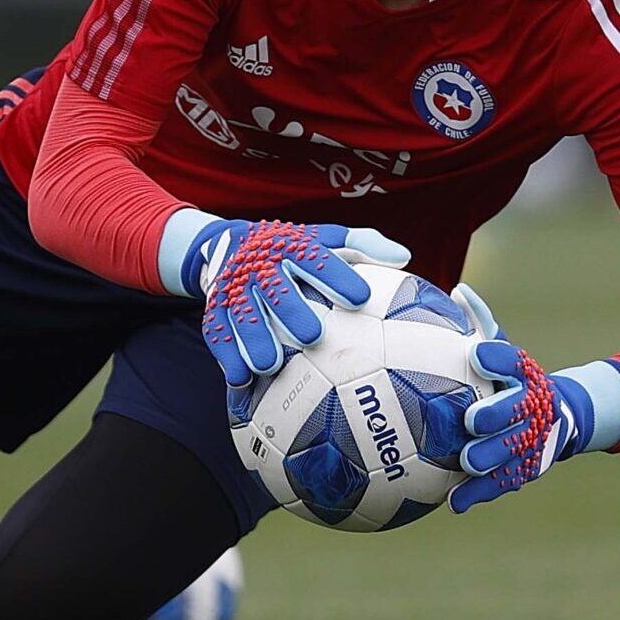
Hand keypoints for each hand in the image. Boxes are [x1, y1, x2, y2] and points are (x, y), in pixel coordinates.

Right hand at [175, 218, 409, 388]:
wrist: (229, 244)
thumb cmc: (293, 251)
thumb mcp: (323, 240)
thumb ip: (363, 245)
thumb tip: (404, 257)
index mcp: (293, 247)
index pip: (317, 259)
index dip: (338, 277)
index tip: (360, 298)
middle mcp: (262, 266)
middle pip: (276, 289)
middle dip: (291, 311)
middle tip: (311, 337)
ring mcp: (235, 289)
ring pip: (243, 315)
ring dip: (254, 340)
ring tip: (269, 365)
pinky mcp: (216, 310)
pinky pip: (218, 333)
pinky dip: (228, 356)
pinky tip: (240, 379)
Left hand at [449, 340, 601, 512]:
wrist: (559, 417)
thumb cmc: (513, 380)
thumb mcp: (505, 352)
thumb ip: (482, 324)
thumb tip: (459, 291)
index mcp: (525, 375)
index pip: (514, 363)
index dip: (498, 359)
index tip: (476, 355)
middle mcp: (534, 407)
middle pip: (518, 410)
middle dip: (497, 414)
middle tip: (472, 419)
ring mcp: (534, 440)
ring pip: (513, 450)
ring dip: (491, 456)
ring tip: (468, 462)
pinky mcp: (526, 468)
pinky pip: (503, 482)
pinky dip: (480, 493)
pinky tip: (455, 502)